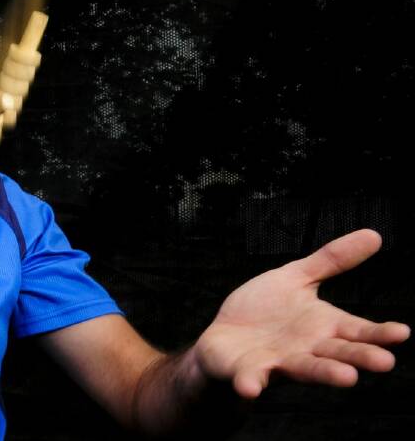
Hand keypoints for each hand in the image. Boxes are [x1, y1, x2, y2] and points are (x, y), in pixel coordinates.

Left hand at [194, 228, 409, 397]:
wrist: (224, 337)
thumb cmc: (264, 310)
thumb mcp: (295, 278)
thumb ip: (331, 260)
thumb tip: (374, 234)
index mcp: (323, 326)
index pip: (357, 330)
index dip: (379, 333)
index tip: (402, 332)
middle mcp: (308, 348)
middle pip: (339, 353)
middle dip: (359, 357)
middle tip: (384, 361)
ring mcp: (279, 362)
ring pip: (306, 369)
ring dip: (326, 373)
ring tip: (348, 378)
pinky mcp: (248, 371)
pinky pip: (251, 378)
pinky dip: (251, 383)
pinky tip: (251, 387)